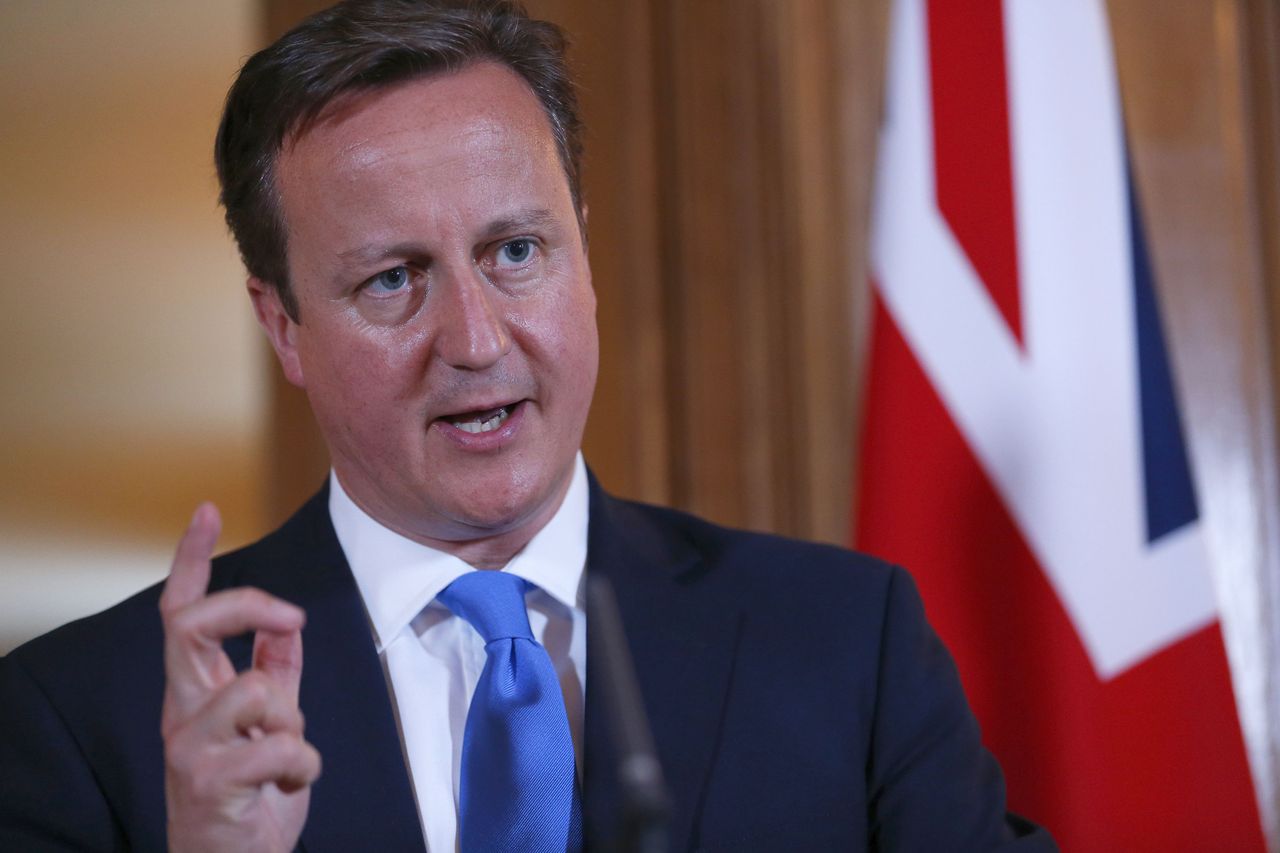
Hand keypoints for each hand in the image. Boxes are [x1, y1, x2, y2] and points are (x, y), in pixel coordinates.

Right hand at [159, 503, 320, 852]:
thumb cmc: (250, 797)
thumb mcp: (270, 726)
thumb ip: (275, 676)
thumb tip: (284, 627)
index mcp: (196, 692)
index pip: (181, 612)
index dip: (191, 558)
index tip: (207, 510)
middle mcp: (181, 712)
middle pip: (189, 624)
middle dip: (247, 604)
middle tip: (291, 617)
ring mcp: (188, 746)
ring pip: (251, 689)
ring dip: (293, 723)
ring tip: (288, 755)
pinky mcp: (208, 780)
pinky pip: (280, 747)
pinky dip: (304, 766)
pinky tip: (291, 786)